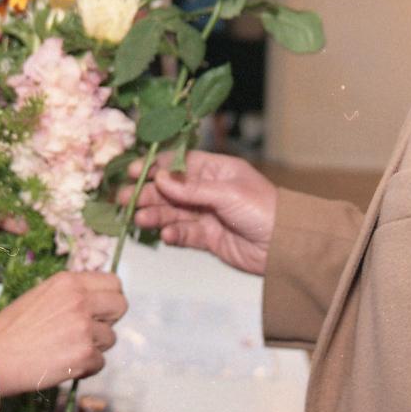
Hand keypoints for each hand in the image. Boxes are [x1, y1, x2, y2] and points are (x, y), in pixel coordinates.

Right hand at [0, 271, 126, 395]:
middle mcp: (80, 300)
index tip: (100, 309)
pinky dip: (85, 368)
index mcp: (68, 282)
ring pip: (111, 338)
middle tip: (90, 331)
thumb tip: (95, 300)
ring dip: (94, 347)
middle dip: (109, 320)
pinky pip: (100, 363)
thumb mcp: (40, 296)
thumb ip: (69, 295)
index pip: (113, 282)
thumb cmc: (10, 329)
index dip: (109, 297)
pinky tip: (64, 365)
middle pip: (120, 306)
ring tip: (68, 350)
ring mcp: (84, 328)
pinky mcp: (84, 355)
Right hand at [122, 150, 276, 275]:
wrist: (285, 246)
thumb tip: (159, 177)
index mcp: (217, 170)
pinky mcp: (209, 238)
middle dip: (148, 193)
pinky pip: (184, 234)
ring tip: (139, 220)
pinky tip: (166, 235)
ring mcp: (209, 214)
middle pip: (172, 190)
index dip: (156, 167)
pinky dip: (173, 234)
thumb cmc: (264, 210)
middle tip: (125, 199)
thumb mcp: (227, 193)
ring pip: (174, 212)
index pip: (180, 164)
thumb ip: (191, 188)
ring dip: (155, 214)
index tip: (133, 171)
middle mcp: (210, 190)